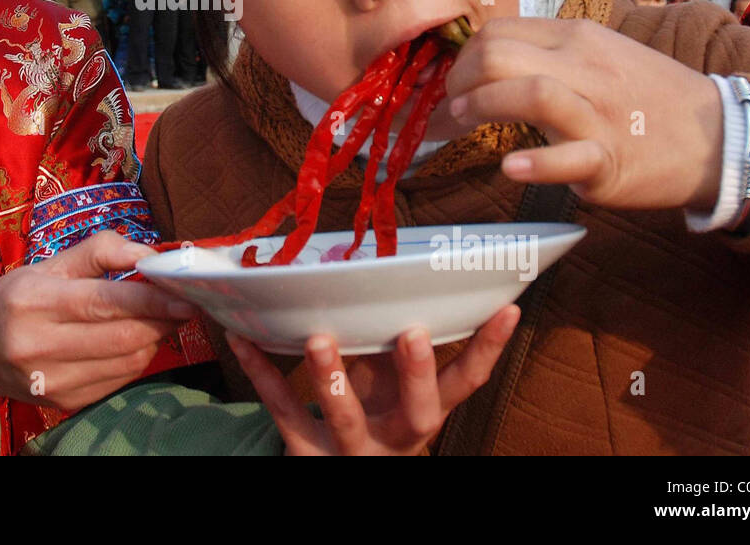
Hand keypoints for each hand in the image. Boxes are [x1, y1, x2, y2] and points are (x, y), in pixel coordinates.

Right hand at [0, 231, 196, 418]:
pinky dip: (136, 357)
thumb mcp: (47, 265)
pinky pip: (118, 380)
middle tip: (184, 303)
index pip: (102, 302)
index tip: (182, 292)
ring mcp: (51, 380)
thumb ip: (99, 251)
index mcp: (34, 301)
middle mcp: (38, 344)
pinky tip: (135, 340)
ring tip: (162, 318)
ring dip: (154, 338)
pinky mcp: (64, 402)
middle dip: (161, 319)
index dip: (148, 299)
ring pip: (125, 361)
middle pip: (120, 335)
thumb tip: (149, 253)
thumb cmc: (14, 299)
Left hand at [228, 305, 519, 454]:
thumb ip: (389, 346)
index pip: (466, 383)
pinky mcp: (305, 454)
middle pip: (418, 412)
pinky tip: (241, 339)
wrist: (340, 476)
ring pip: (345, 418)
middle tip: (411, 332)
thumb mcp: (388, 390)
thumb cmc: (369, 419)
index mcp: (423, 416)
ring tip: (319, 339)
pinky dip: (261, 373)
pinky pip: (283, 412)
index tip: (507, 308)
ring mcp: (351, 451)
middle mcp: (396, 439)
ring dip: (332, 377)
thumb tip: (384, 273)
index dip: (488, 348)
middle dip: (415, 374)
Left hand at [442, 17, 723, 210]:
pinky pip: (568, 157)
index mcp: (577, 38)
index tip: (454, 84)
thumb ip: (546, 54)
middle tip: (452, 106)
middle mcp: (585, 68)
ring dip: (483, 107)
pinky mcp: (611, 160)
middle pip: (499, 55)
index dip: (462, 58)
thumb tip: (482, 65)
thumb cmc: (646, 97)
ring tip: (463, 123)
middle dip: (459, 81)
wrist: (720, 134)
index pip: (497, 32)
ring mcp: (598, 114)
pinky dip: (534, 163)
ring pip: (530, 93)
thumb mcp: (598, 55)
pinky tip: (510, 167)